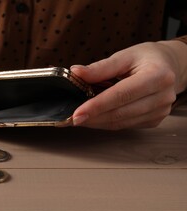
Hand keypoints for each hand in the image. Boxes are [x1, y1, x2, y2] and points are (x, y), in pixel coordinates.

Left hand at [70, 40, 186, 129]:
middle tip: (71, 118)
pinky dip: (107, 123)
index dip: (96, 106)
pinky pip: (125, 125)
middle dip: (92, 118)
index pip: (121, 95)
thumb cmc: (147, 58)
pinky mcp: (154, 120)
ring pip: (121, 123)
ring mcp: (160, 111)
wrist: (170, 66)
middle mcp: (162, 97)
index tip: (77, 113)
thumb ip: (100, 67)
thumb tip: (76, 73)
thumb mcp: (125, 55)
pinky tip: (94, 118)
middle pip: (120, 113)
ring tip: (79, 118)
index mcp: (157, 76)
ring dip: (97, 122)